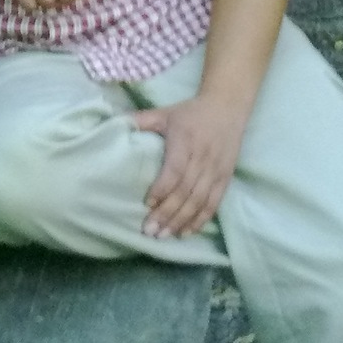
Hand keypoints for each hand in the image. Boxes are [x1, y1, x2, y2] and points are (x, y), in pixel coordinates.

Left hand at [129, 93, 246, 237]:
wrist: (227, 107)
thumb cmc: (190, 113)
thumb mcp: (165, 112)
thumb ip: (141, 120)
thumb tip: (115, 124)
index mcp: (185, 141)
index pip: (175, 170)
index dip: (162, 189)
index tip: (146, 203)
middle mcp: (202, 158)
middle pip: (185, 191)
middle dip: (167, 213)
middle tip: (150, 231)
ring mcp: (216, 170)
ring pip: (199, 201)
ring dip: (181, 221)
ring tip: (164, 235)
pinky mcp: (225, 178)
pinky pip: (214, 203)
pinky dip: (200, 220)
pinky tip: (186, 232)